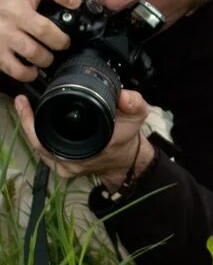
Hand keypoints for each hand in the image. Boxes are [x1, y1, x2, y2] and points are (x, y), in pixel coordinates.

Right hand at [0, 0, 82, 80]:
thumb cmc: (16, 6)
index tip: (75, 1)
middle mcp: (12, 10)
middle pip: (44, 30)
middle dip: (61, 41)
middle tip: (63, 42)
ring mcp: (3, 32)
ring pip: (34, 52)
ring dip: (47, 58)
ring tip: (48, 56)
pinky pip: (19, 69)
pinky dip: (30, 73)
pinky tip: (33, 68)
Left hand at [15, 89, 154, 188]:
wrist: (127, 160)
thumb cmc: (127, 139)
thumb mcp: (138, 117)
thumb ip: (134, 103)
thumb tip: (123, 95)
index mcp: (88, 150)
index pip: (51, 136)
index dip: (33, 121)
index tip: (27, 103)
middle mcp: (73, 162)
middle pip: (40, 142)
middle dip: (29, 121)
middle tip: (23, 102)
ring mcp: (66, 168)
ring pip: (40, 148)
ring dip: (32, 129)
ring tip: (25, 109)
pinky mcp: (63, 168)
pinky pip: (45, 152)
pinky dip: (39, 137)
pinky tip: (35, 124)